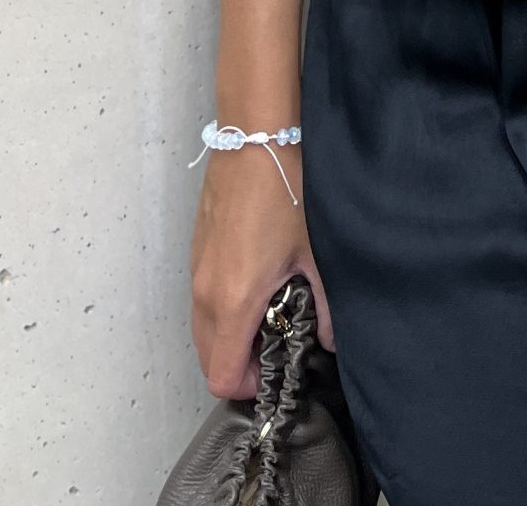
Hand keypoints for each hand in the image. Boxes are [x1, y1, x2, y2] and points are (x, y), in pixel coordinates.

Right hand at [189, 140, 335, 400]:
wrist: (255, 140)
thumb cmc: (286, 193)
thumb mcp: (314, 253)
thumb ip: (325, 306)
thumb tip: (330, 341)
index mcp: (234, 302)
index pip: (222, 376)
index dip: (250, 385)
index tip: (277, 367)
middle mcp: (206, 293)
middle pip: (208, 359)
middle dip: (238, 364)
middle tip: (276, 341)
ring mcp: (196, 272)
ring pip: (202, 330)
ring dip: (229, 336)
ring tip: (269, 311)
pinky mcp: (196, 253)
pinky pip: (201, 301)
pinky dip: (221, 310)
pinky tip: (255, 283)